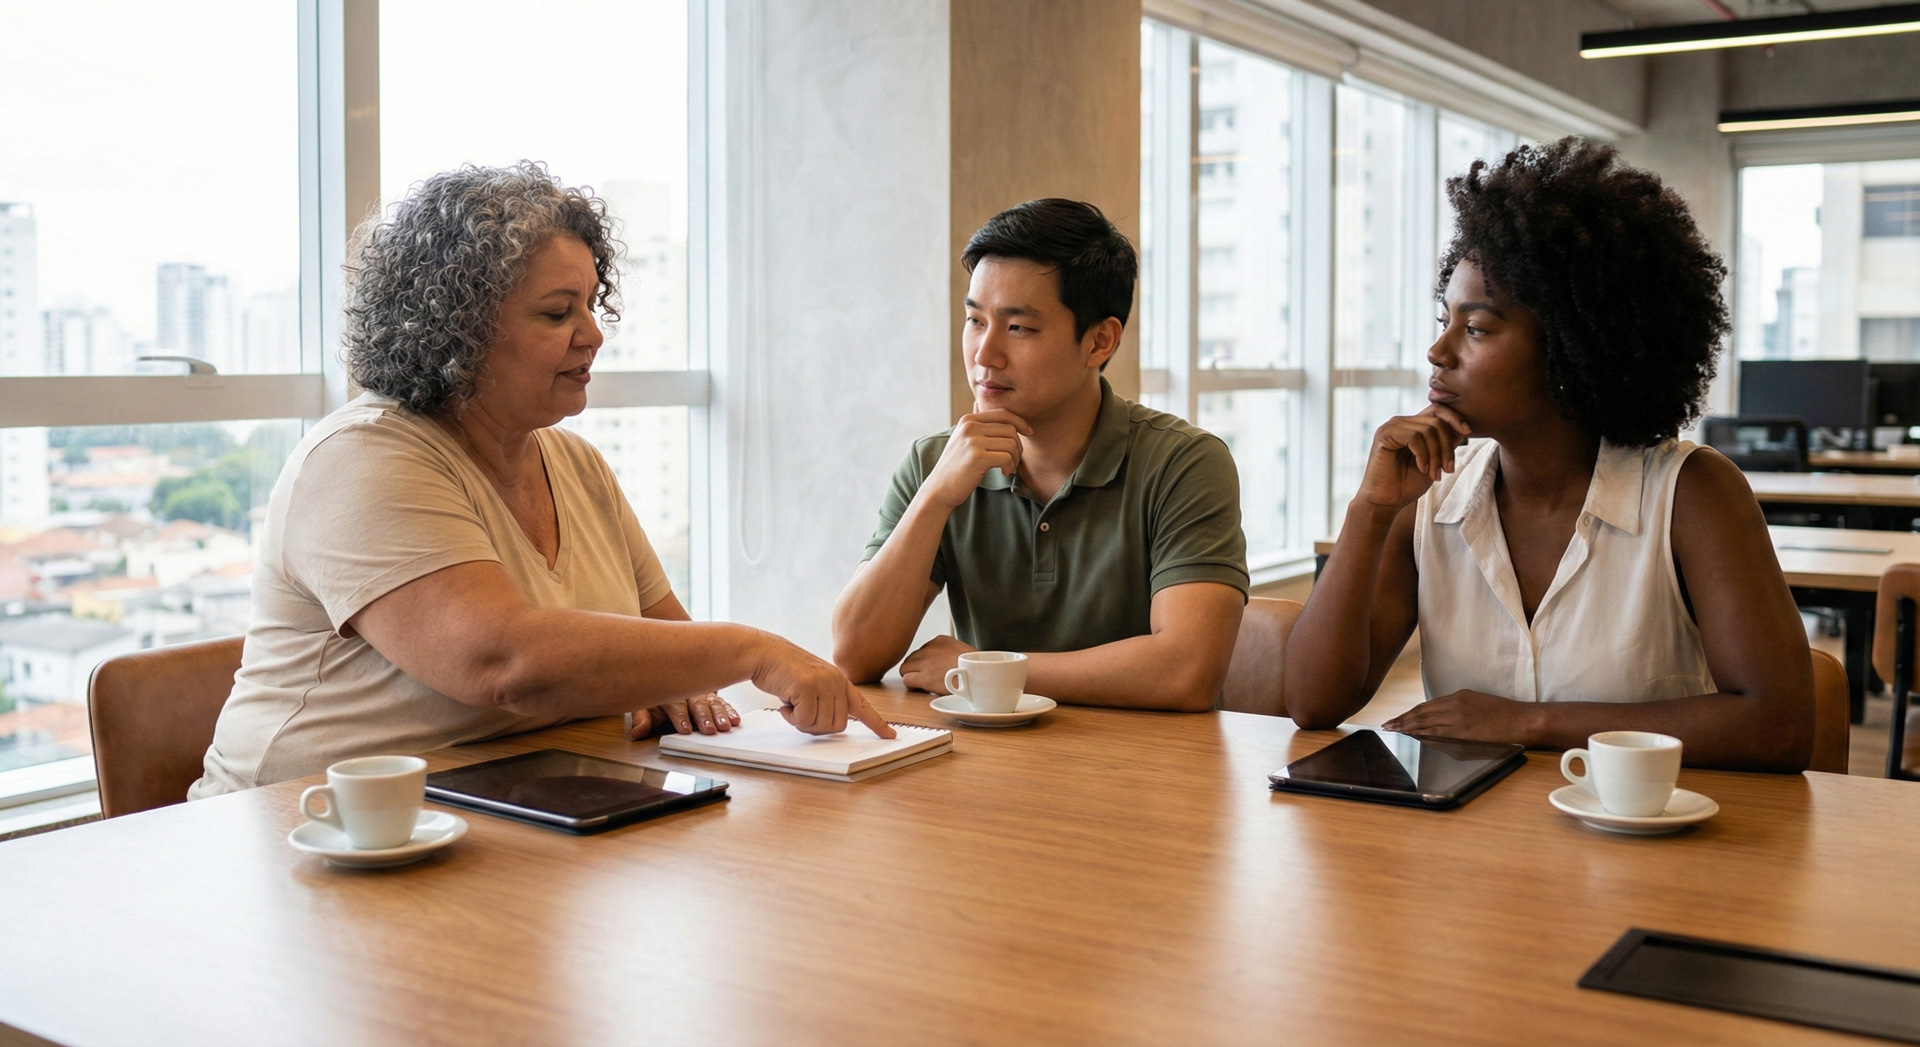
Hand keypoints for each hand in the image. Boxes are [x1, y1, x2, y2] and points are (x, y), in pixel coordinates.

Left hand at [627, 694, 740, 738]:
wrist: (667, 673)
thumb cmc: (657, 694)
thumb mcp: (645, 704)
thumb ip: (642, 719)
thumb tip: (638, 733)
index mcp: (669, 691)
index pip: (675, 704)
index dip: (680, 717)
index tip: (685, 729)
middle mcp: (688, 690)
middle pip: (697, 703)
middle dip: (704, 717)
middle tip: (710, 730)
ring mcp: (702, 691)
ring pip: (712, 702)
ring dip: (720, 714)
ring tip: (726, 726)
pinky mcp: (713, 695)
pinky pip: (723, 702)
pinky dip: (730, 710)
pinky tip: (735, 719)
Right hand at [750, 636, 895, 738]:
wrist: (764, 652)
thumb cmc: (784, 672)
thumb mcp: (812, 684)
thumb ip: (826, 700)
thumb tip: (833, 725)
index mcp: (840, 681)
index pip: (863, 706)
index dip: (877, 723)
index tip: (890, 735)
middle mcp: (836, 681)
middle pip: (838, 725)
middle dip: (817, 728)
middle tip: (800, 715)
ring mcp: (823, 683)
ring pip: (822, 725)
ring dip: (803, 723)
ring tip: (792, 706)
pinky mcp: (807, 687)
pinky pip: (805, 719)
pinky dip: (792, 718)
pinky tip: (785, 703)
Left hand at [900, 635, 976, 693]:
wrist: (981, 677)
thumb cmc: (977, 669)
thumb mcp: (964, 652)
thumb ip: (950, 653)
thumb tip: (944, 663)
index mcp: (940, 640)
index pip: (922, 649)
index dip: (924, 662)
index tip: (932, 670)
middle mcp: (931, 648)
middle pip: (911, 658)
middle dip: (915, 668)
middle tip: (923, 678)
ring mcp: (926, 663)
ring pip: (905, 668)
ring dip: (911, 675)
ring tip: (921, 684)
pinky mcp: (925, 678)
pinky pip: (907, 680)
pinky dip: (911, 685)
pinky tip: (919, 689)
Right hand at [919, 405, 1032, 508]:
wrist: (939, 489)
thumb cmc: (955, 466)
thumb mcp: (961, 439)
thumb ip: (974, 423)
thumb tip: (978, 403)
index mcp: (968, 420)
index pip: (1003, 413)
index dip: (1020, 422)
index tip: (1029, 433)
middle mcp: (969, 426)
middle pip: (1010, 428)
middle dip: (1018, 446)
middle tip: (1013, 460)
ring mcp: (972, 441)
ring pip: (1011, 443)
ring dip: (1015, 458)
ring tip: (1008, 467)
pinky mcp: (977, 457)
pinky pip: (1007, 457)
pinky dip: (1010, 466)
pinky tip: (1004, 472)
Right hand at [1356, 405, 1470, 511]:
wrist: (1386, 502)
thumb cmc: (1407, 484)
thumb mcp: (1434, 461)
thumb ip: (1444, 444)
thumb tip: (1463, 428)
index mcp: (1412, 426)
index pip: (1437, 410)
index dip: (1455, 418)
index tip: (1467, 432)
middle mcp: (1401, 422)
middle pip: (1437, 420)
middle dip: (1447, 446)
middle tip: (1448, 470)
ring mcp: (1391, 426)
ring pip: (1428, 429)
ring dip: (1436, 454)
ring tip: (1434, 474)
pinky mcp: (1384, 435)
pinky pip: (1414, 436)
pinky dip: (1423, 455)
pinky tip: (1422, 469)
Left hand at [1381, 689, 1537, 744]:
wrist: (1522, 720)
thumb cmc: (1505, 714)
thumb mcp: (1478, 702)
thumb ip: (1458, 708)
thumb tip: (1442, 718)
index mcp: (1459, 696)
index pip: (1428, 705)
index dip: (1411, 712)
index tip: (1398, 717)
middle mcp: (1455, 705)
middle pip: (1422, 712)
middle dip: (1403, 719)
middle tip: (1387, 724)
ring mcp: (1458, 718)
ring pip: (1425, 722)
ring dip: (1407, 726)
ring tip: (1393, 730)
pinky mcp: (1463, 732)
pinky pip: (1437, 733)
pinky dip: (1421, 734)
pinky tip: (1411, 736)